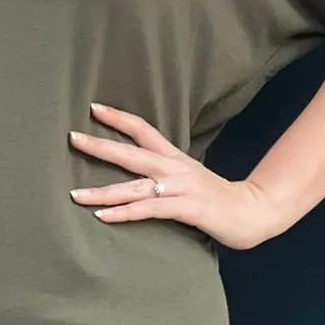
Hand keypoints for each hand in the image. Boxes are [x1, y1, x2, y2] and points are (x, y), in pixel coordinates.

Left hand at [68, 102, 287, 250]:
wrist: (252, 211)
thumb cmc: (215, 196)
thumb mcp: (187, 176)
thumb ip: (163, 171)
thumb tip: (135, 170)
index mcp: (174, 156)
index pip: (143, 129)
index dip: (118, 118)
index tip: (93, 108)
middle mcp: (174, 167)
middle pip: (131, 153)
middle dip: (100, 146)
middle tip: (72, 138)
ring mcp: (181, 187)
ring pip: (134, 186)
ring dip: (102, 191)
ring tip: (75, 193)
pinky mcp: (187, 208)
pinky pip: (149, 210)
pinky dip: (124, 213)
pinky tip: (103, 216)